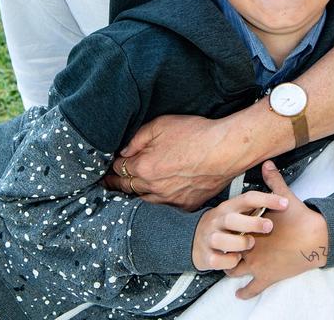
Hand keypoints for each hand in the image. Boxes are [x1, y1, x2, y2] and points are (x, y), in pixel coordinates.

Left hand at [104, 114, 239, 209]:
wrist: (225, 150)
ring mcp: (169, 199)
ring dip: (133, 195)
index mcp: (144, 167)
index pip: (118, 170)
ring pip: (142, 202)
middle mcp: (153, 187)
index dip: (112, 167)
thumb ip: (137, 138)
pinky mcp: (185, 205)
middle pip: (126, 188)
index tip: (108, 167)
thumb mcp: (161, 125)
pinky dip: (155, 202)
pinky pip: (163, 208)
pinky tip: (154, 197)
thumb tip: (123, 151)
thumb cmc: (196, 134)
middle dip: (115, 183)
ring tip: (127, 191)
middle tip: (107, 182)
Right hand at [192, 190, 288, 271]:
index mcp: (229, 207)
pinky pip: (218, 261)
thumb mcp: (237, 208)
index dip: (266, 200)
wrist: (195, 240)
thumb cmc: (224, 224)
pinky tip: (237, 260)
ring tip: (250, 245)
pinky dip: (229, 262)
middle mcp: (219, 221)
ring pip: (222, 240)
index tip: (285, 203)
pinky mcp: (207, 257)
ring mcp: (211, 238)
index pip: (248, 199)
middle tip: (269, 226)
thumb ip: (256, 195)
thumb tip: (270, 165)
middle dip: (252, 223)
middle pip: (233, 219)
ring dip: (238, 244)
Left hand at [225, 161, 328, 299]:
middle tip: (225, 249)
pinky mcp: (268, 278)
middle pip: (227, 252)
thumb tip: (268, 163)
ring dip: (231, 270)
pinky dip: (245, 293)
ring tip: (230, 269)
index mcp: (250, 228)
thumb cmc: (299, 218)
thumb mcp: (284, 197)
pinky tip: (240, 295)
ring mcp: (257, 265)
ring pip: (233, 271)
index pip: (228, 232)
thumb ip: (272, 181)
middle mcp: (249, 247)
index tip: (223, 232)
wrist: (316, 238)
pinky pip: (251, 289)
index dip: (224, 233)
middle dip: (225, 251)